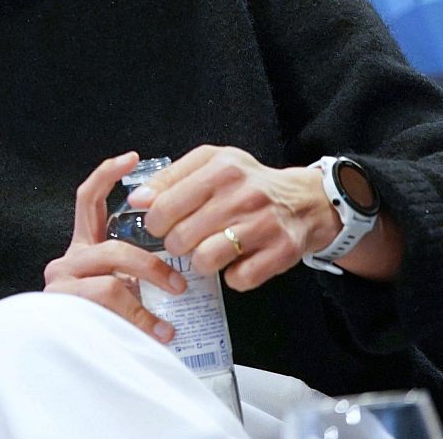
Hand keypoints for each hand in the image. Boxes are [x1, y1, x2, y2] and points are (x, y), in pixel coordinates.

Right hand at [43, 151, 188, 342]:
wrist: (61, 365)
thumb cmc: (99, 324)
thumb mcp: (120, 292)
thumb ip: (135, 276)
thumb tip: (177, 272)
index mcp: (83, 250)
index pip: (87, 200)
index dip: (106, 176)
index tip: (130, 159)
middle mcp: (68, 261)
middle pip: (113, 247)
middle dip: (153, 266)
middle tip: (180, 285)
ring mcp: (62, 283)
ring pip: (112, 277)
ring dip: (146, 298)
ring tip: (169, 324)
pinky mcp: (63, 305)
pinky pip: (108, 303)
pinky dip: (139, 320)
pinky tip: (157, 335)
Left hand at [127, 145, 336, 290]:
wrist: (305, 200)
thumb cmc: (248, 183)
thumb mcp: (210, 164)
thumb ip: (170, 178)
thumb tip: (137, 199)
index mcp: (221, 168)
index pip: (164, 205)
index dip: (154, 222)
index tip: (160, 225)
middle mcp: (244, 194)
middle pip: (180, 237)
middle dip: (175, 244)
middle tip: (184, 240)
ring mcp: (265, 224)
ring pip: (205, 260)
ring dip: (199, 262)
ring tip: (206, 252)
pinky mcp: (282, 251)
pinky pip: (238, 279)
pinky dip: (232, 276)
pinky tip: (236, 262)